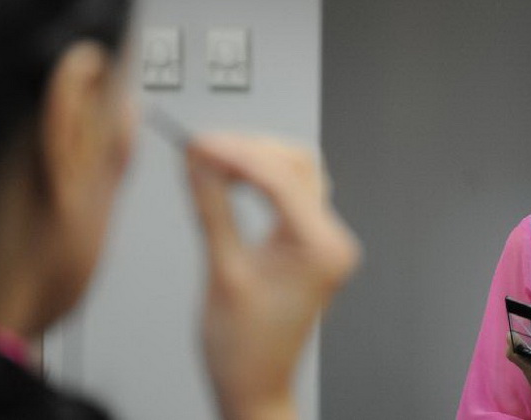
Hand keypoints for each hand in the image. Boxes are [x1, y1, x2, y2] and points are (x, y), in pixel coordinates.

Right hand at [185, 134, 360, 419]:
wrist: (255, 387)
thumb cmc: (245, 349)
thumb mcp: (223, 272)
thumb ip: (212, 208)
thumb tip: (198, 160)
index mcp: (322, 248)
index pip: (281, 179)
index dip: (236, 154)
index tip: (200, 144)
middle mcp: (333, 239)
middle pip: (297, 166)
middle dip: (249, 150)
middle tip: (203, 147)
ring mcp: (324, 240)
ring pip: (297, 174)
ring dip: (256, 160)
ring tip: (213, 158)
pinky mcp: (310, 243)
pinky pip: (291, 195)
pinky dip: (261, 180)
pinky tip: (232, 177)